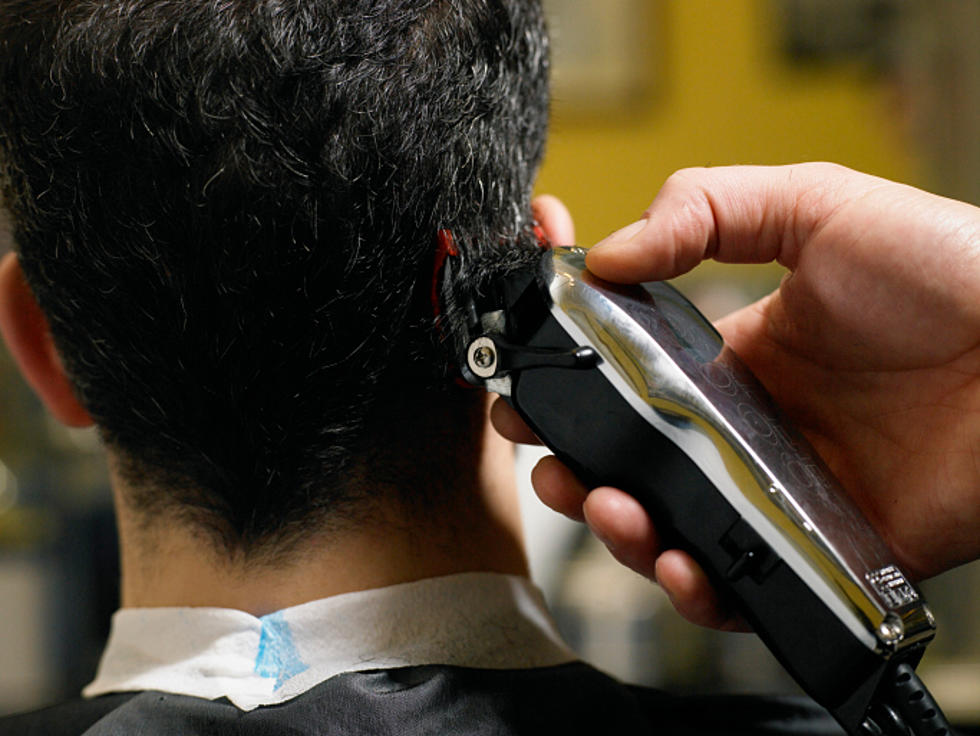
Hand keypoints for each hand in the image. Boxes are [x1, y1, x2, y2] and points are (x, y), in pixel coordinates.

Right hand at [507, 165, 979, 629]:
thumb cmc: (945, 273)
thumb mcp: (815, 207)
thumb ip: (706, 208)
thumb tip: (604, 253)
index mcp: (727, 362)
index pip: (621, 382)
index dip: (566, 387)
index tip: (525, 383)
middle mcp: (740, 435)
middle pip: (628, 467)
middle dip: (572, 470)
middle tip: (550, 462)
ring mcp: (774, 496)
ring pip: (668, 532)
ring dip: (619, 532)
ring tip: (611, 509)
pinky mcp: (819, 551)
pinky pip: (740, 586)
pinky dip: (698, 589)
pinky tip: (685, 562)